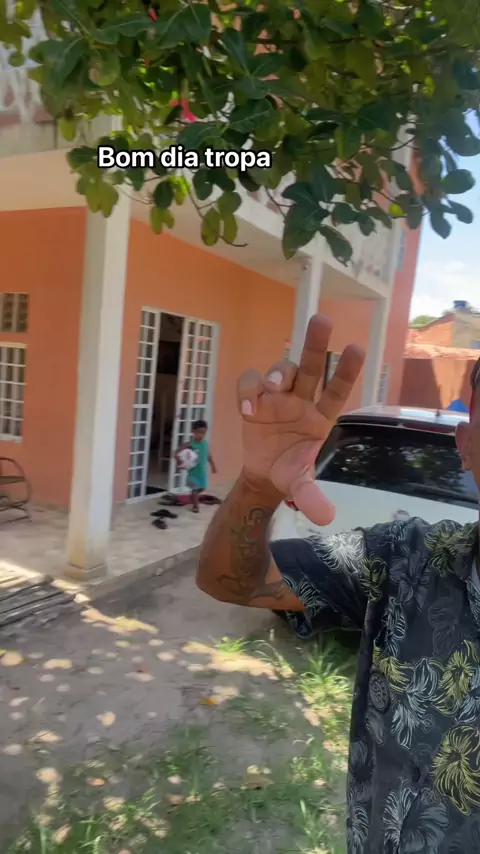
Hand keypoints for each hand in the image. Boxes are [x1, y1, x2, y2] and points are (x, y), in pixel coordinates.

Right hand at [237, 315, 363, 525]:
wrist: (261, 475)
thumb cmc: (288, 472)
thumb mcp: (300, 486)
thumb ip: (312, 497)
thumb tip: (326, 518)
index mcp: (321, 416)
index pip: (337, 389)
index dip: (347, 370)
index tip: (357, 348)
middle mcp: (301, 400)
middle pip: (312, 366)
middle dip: (317, 343)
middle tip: (322, 319)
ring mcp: (276, 397)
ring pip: (281, 370)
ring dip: (279, 372)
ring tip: (275, 386)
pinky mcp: (253, 399)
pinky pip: (250, 383)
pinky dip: (248, 390)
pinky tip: (248, 409)